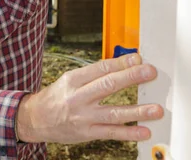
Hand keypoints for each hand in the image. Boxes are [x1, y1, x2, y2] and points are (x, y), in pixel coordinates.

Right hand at [16, 53, 162, 143]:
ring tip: (155, 109)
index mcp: (73, 80)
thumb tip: (120, 66)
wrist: (35, 119)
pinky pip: (111, 132)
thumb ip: (93, 75)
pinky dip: (129, 132)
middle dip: (131, 78)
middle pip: (108, 86)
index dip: (120, 62)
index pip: (100, 68)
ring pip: (113, 112)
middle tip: (149, 72)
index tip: (137, 58)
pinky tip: (143, 130)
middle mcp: (78, 97)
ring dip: (137, 111)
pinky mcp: (87, 133)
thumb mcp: (69, 80)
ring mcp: (83, 117)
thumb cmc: (56, 97)